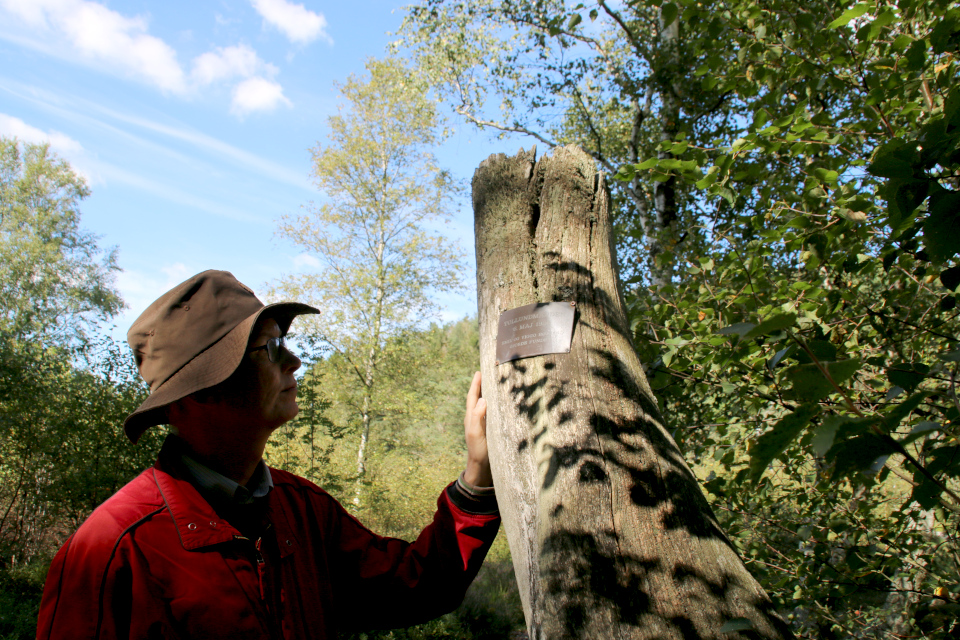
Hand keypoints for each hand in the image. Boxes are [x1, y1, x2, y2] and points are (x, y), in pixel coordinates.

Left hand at [463, 371, 492, 487]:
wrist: (481, 466)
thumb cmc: (478, 451)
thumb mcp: (476, 434)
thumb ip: (477, 417)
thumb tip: (481, 399)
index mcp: (471, 417)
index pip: (473, 397)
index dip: (475, 384)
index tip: (479, 372)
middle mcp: (476, 418)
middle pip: (477, 397)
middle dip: (481, 385)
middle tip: (487, 372)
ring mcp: (482, 423)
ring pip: (484, 403)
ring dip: (487, 393)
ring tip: (494, 382)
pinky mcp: (489, 428)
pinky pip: (491, 411)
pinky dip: (494, 403)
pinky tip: (500, 402)